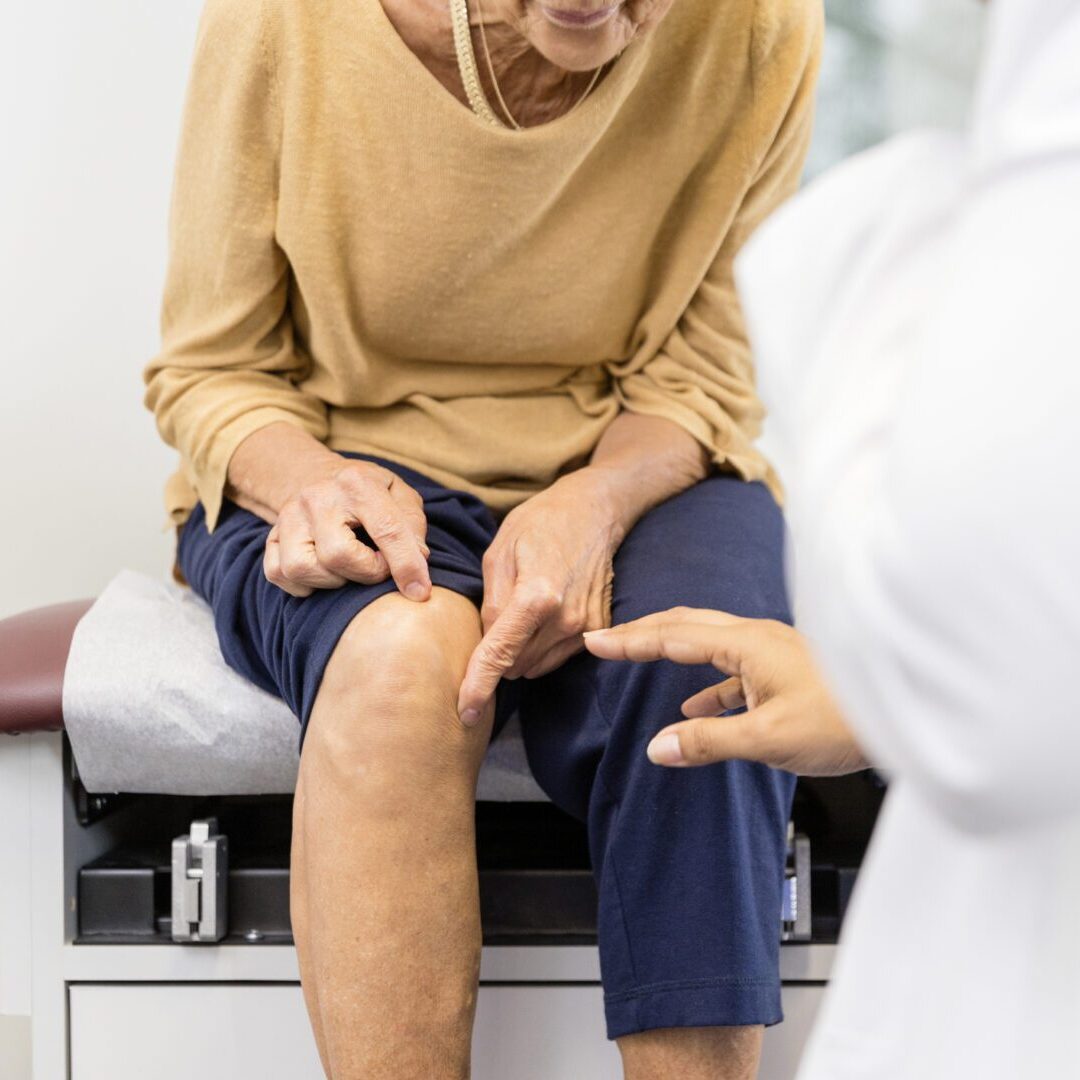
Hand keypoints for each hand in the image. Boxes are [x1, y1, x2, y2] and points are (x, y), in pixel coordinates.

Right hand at [263, 457, 430, 600]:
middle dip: (366, 573)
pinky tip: (324, 573)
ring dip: (333, 580)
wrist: (317, 475)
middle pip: (338, 555)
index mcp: (357, 482)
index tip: (420, 591)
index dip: (406, 565)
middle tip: (377, 565)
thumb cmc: (368, 492)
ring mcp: (288, 516)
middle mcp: (317, 496)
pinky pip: (279, 574)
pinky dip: (304, 585)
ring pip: (302, 568)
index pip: (387, 529)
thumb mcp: (400, 495)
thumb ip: (412, 526)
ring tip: (349, 568)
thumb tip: (418, 562)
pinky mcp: (271, 537)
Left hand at [456, 469, 627, 724]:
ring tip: (520, 613)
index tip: (464, 711)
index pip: (499, 654)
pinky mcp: (597, 629)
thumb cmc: (539, 524)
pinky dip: (540, 646)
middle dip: (497, 655)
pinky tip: (541, 616)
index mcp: (536, 596)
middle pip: (515, 665)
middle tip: (493, 620)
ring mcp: (586, 627)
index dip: (478, 685)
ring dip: (519, 652)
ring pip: (535, 665)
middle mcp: (566, 618)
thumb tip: (487, 642)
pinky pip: (556, 656)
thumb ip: (490, 602)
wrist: (593, 511)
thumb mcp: (498, 553)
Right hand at [583, 608, 868, 774]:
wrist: (906, 716)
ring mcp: (773, 653)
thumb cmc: (844, 721)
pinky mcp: (785, 672)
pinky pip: (732, 670)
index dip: (630, 641)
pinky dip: (706, 685)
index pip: (673, 635)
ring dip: (672, 651)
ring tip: (642, 661)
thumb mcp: (768, 739)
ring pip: (709, 643)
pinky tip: (696, 708)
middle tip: (607, 640)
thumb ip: (709, 741)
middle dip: (644, 633)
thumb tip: (656, 747)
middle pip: (687, 625)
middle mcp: (757, 638)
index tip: (595, 642)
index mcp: (748, 644)